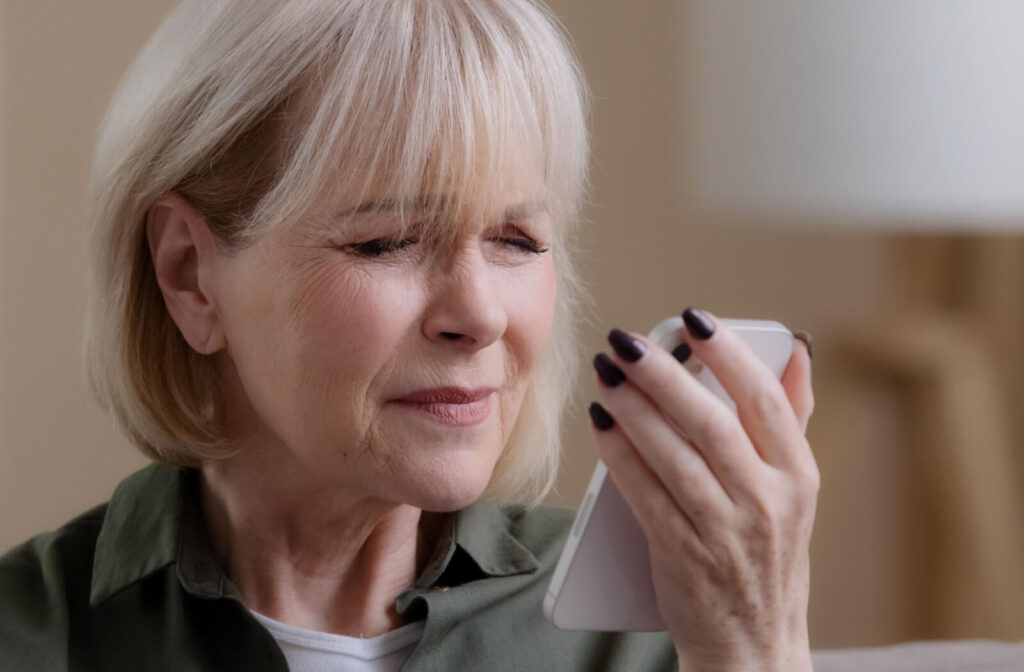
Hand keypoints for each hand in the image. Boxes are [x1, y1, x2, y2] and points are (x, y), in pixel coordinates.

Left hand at [589, 309, 816, 671]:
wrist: (752, 646)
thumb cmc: (767, 554)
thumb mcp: (795, 489)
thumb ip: (793, 418)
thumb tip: (798, 350)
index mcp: (798, 476)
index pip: (765, 400)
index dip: (729, 354)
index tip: (693, 319)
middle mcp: (767, 501)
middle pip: (711, 423)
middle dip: (664, 375)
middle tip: (626, 341)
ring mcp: (725, 531)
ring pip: (674, 456)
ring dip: (634, 408)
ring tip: (605, 373)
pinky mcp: (683, 554)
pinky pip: (645, 494)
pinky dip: (620, 456)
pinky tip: (601, 424)